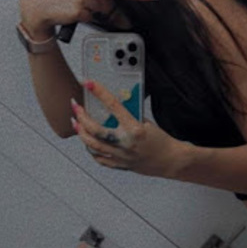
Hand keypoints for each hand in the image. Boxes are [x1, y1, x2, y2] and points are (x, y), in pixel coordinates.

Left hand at [71, 80, 185, 178]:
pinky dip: (90, 149)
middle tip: (76, 107)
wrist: (170, 161)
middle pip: (95, 130)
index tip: (89, 83)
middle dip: (82, 116)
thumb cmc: (161, 142)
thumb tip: (113, 108)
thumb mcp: (147, 123)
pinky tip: (87, 142)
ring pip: (92, 146)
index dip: (99, 92)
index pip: (113, 106)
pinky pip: (99, 158)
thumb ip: (130, 116)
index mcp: (134, 129)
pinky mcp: (120, 165)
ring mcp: (121, 156)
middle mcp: (125, 143)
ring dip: (81, 133)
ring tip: (76, 123)